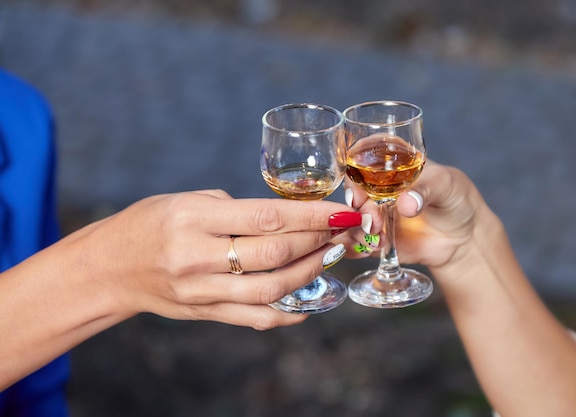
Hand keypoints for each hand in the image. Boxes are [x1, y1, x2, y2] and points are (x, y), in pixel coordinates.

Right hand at [63, 190, 361, 329]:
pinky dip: (286, 314)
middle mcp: (197, 256)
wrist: (110, 266)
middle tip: (344, 231)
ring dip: (309, 273)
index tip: (342, 211)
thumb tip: (288, 218)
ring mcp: (200, 291)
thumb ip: (236, 209)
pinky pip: (253, 319)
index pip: (266, 217)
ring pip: (269, 289)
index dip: (312, 216)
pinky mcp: (203, 313)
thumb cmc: (150, 223)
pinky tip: (309, 305)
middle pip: (274, 254)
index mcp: (193, 217)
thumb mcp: (188, 200)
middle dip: (318, 241)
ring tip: (331, 256)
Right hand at [343, 161, 490, 268]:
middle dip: (356, 201)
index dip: (355, 161)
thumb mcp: (446, 185)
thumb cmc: (456, 200)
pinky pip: (356, 241)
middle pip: (353, 187)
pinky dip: (357, 245)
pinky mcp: (375, 237)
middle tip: (372, 215)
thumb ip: (426, 190)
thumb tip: (406, 203)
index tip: (357, 174)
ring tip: (377, 234)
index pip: (364, 152)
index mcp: (392, 162)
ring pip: (350, 216)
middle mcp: (377, 186)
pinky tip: (375, 246)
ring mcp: (374, 212)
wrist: (464, 239)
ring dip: (357, 225)